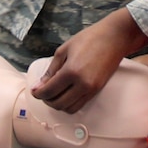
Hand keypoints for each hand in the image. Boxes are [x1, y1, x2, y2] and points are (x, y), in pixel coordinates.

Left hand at [31, 8, 147, 112]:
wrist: (114, 39)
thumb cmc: (87, 39)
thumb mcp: (63, 50)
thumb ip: (51, 70)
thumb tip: (39, 86)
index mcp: (71, 71)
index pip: (49, 91)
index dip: (38, 93)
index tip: (34, 91)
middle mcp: (82, 84)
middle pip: (58, 103)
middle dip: (47, 100)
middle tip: (42, 92)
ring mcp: (91, 89)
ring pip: (69, 108)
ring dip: (58, 104)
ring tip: (54, 94)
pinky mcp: (97, 91)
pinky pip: (80, 105)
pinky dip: (69, 104)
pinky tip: (65, 94)